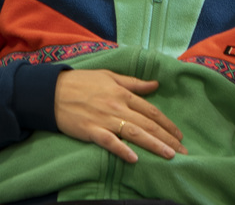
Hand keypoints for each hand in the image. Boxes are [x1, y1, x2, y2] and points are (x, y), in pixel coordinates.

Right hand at [53, 68, 186, 162]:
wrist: (52, 92)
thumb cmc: (82, 82)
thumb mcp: (109, 76)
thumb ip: (133, 83)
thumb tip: (155, 85)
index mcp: (122, 93)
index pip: (150, 110)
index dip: (167, 123)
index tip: (179, 135)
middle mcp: (116, 106)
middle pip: (147, 124)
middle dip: (167, 138)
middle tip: (183, 151)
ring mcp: (104, 119)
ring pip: (134, 133)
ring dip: (153, 144)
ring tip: (169, 155)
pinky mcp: (91, 131)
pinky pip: (109, 142)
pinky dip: (122, 150)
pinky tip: (135, 158)